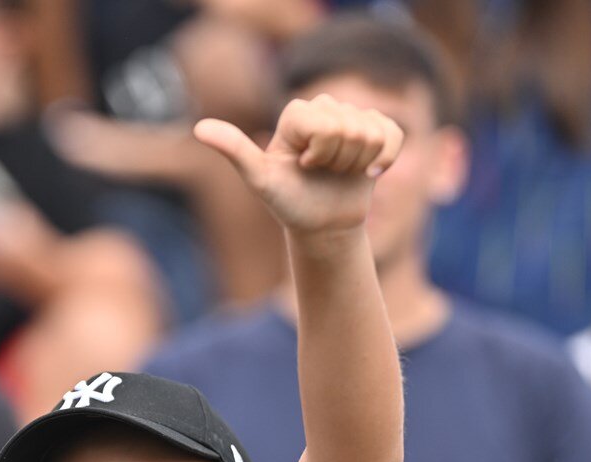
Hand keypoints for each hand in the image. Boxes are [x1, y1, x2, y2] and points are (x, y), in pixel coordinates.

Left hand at [193, 94, 402, 234]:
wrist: (322, 224)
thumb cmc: (288, 202)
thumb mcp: (260, 179)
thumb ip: (234, 150)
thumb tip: (198, 128)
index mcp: (296, 113)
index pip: (322, 122)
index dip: (318, 151)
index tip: (304, 166)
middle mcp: (325, 107)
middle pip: (349, 126)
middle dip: (338, 159)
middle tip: (323, 172)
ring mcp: (353, 117)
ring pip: (371, 132)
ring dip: (358, 162)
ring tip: (340, 172)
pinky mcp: (379, 129)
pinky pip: (392, 134)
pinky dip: (385, 159)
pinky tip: (369, 173)